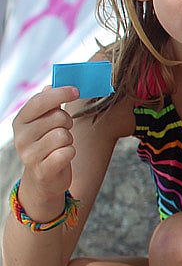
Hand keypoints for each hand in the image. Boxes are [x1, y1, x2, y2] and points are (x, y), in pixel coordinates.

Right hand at [13, 85, 79, 209]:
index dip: (60, 93)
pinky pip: (67, 152)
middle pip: (57, 117)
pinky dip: (70, 153)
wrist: (44, 178)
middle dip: (67, 123)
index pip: (39, 101)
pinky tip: (63, 157)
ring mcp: (29, 155)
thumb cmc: (48, 145)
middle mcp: (21, 137)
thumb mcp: (46, 123)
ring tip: (61, 146)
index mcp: (21, 121)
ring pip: (64, 135)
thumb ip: (49, 105)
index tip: (76, 90)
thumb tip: (50, 86)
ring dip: (69, 140)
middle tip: (64, 130)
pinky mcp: (42, 170)